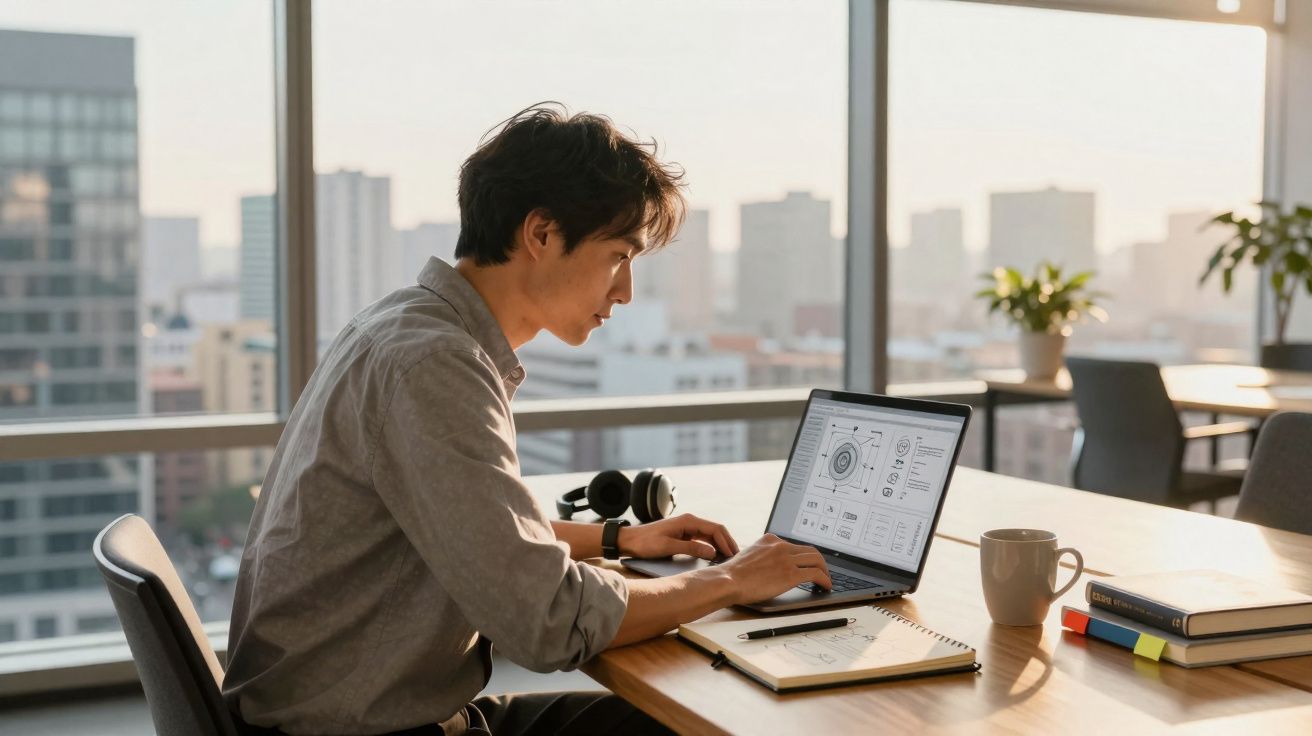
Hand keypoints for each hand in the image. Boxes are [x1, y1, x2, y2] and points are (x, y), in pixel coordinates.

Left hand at [619, 513, 738, 560]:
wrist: (629, 541)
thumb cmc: (646, 543)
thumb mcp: (668, 547)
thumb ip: (691, 548)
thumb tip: (712, 552)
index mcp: (688, 521)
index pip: (715, 528)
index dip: (726, 542)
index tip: (733, 555)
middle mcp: (690, 522)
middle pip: (716, 530)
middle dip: (727, 543)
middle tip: (736, 558)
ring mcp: (687, 528)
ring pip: (710, 535)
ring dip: (720, 546)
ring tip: (728, 559)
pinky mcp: (684, 535)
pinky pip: (703, 540)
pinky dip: (711, 547)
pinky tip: (715, 557)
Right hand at [718, 534, 830, 604]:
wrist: (728, 581)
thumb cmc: (733, 575)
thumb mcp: (749, 556)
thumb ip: (763, 556)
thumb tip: (771, 567)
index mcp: (770, 540)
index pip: (794, 545)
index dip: (804, 556)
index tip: (808, 563)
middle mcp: (780, 546)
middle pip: (810, 550)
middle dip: (819, 561)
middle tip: (822, 572)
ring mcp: (786, 559)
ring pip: (817, 560)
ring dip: (825, 570)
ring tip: (826, 580)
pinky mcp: (791, 574)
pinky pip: (816, 574)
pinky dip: (825, 580)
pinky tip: (826, 586)